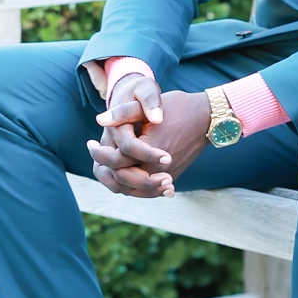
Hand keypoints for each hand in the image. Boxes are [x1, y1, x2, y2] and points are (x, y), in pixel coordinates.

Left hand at [87, 85, 209, 198]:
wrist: (207, 118)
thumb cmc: (179, 108)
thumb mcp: (150, 106)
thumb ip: (124, 114)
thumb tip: (100, 120)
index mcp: (150, 151)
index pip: (115, 161)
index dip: (99, 153)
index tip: (90, 143)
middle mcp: (158, 169)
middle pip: (121, 179)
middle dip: (104, 167)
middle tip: (94, 152)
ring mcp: (165, 176)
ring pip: (132, 189)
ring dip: (116, 179)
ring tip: (104, 165)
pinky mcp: (170, 177)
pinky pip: (146, 190)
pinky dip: (132, 186)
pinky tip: (122, 174)